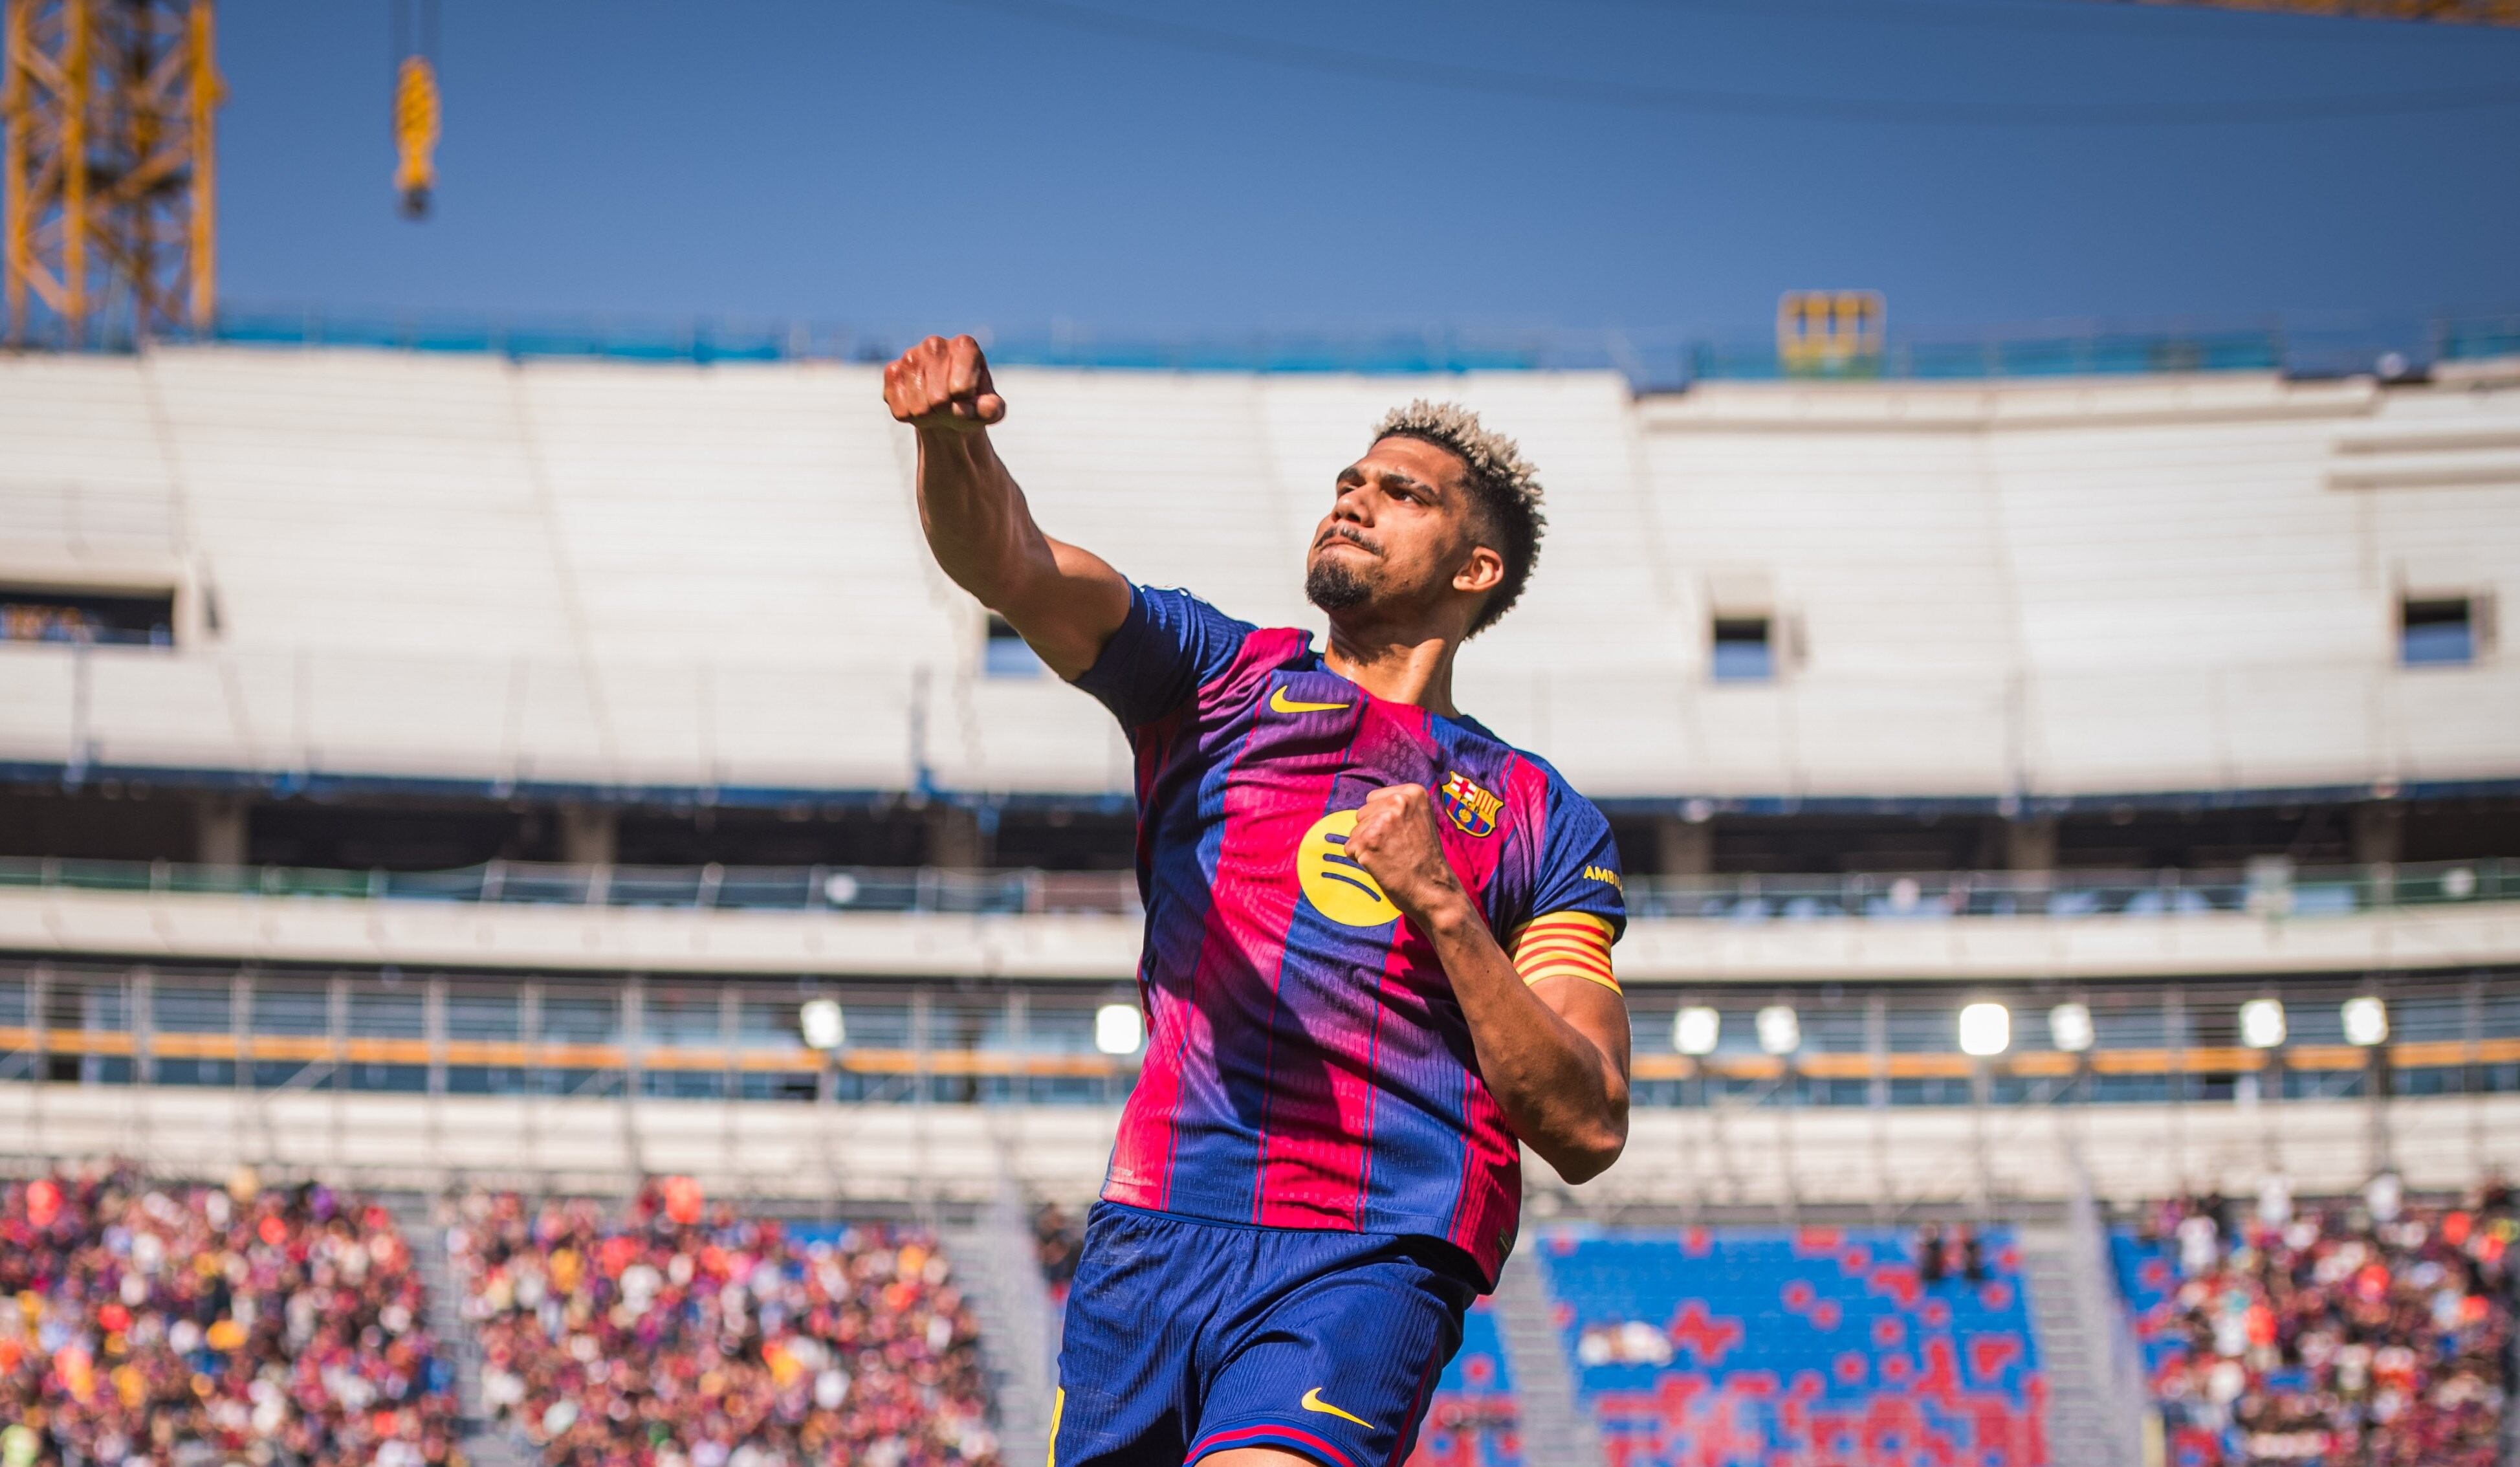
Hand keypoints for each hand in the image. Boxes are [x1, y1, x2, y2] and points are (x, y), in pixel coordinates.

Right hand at [883, 334, 1005, 431]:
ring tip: (936, 407)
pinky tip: (919, 405)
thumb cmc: (972, 404)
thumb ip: (993, 409)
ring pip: (919, 408)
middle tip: (951, 407)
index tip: (968, 398)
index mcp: (965, 346)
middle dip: (946, 413)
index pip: (962, 389)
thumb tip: (987, 408)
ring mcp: (910, 355)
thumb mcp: (991, 410)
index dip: (966, 404)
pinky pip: (900, 410)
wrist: (946, 407)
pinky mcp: (892, 372)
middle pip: (938, 400)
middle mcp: (935, 344)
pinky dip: (911, 417)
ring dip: (929, 417)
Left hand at [1344, 784, 1470, 926]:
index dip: (1381, 820)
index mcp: (1413, 793)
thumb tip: (1368, 809)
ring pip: (1354, 831)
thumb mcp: (1420, 821)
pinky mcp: (1368, 842)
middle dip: (1372, 831)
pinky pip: (1350, 848)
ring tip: (1390, 858)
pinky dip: (1360, 860)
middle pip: (1362, 814)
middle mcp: (1398, 802)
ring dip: (1366, 846)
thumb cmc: (1426, 860)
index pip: (1373, 799)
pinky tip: (1382, 866)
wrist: (1434, 890)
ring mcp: (1382, 821)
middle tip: (1395, 849)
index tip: (1400, 834)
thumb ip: (1398, 810)